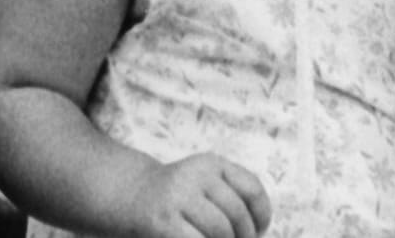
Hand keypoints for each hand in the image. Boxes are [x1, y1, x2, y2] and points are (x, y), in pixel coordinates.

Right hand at [117, 153, 271, 237]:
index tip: (259, 231)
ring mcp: (178, 196)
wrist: (132, 194)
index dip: (262, 214)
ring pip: (220, 229)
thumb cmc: (179, 197)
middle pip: (237, 212)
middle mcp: (196, 174)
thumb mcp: (207, 184)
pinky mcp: (164, 220)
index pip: (252, 188)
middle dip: (244, 237)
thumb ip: (232, 198)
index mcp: (212, 163)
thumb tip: (257, 232)